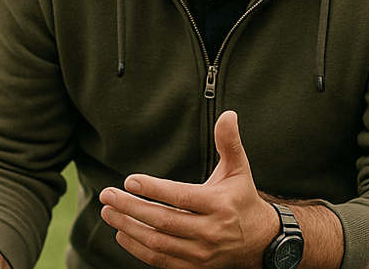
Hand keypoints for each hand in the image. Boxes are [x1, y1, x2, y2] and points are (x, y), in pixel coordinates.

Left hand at [98, 111, 278, 268]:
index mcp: (219, 205)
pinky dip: (137, 248)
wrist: (261, 242)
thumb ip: (229, 142)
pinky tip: (122, 233)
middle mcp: (210, 231)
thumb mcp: (239, 170)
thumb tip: (228, 114)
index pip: (181, 197)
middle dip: (130, 208)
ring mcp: (201, 253)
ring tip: (108, 212)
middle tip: (107, 195)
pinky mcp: (194, 267)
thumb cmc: (242, 200)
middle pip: (163, 220)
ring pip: (157, 242)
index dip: (153, 189)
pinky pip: (159, 260)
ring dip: (128, 227)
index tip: (129, 180)